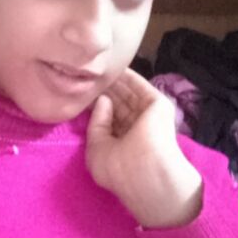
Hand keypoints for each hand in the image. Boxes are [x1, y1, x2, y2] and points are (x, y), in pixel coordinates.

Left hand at [86, 69, 202, 228]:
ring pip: (127, 93)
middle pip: (117, 103)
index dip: (94, 105)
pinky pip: (140, 86)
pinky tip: (114, 65)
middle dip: (103, 90)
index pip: (107, 119)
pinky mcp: (158, 105)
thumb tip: (103, 100)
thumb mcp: (97, 149)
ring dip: (113, 81)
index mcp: (122, 143)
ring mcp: (147, 115)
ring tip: (96, 66)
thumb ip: (96, 124)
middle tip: (86, 73)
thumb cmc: (119, 168)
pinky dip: (129, 76)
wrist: (147, 173)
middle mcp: (135, 128)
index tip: (80, 91)